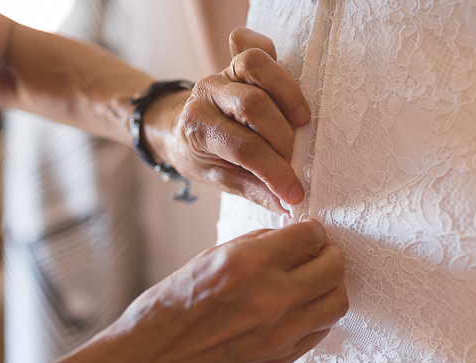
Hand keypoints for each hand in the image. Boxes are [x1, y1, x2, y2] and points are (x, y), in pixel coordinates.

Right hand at [101, 219, 347, 362]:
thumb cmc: (170, 309)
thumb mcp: (208, 259)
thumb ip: (256, 246)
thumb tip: (291, 239)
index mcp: (248, 265)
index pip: (310, 237)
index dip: (313, 233)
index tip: (310, 236)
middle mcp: (270, 299)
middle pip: (333, 269)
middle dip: (329, 256)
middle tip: (320, 256)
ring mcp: (280, 335)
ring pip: (336, 302)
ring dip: (330, 287)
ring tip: (313, 284)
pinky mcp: (281, 361)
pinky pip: (320, 331)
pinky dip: (317, 316)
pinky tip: (300, 310)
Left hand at [144, 28, 307, 214]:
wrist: (175, 128)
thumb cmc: (201, 155)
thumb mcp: (219, 179)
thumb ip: (254, 190)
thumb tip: (288, 204)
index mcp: (198, 127)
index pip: (243, 148)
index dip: (274, 172)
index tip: (294, 193)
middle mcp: (207, 94)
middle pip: (253, 105)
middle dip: (282, 138)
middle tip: (293, 159)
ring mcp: (222, 73)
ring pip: (255, 65)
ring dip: (287, 95)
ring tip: (300, 124)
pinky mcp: (236, 62)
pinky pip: (254, 45)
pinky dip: (273, 59)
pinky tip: (287, 87)